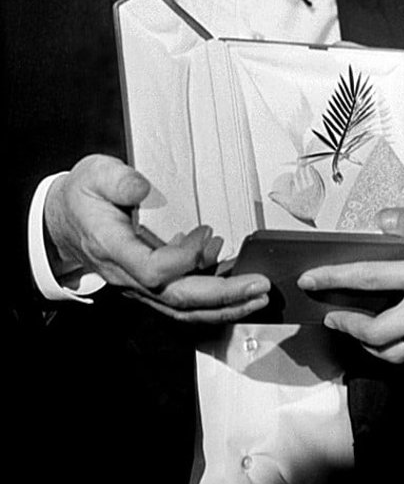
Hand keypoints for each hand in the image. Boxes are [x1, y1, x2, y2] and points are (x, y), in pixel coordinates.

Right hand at [44, 154, 270, 322]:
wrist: (63, 221)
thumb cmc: (83, 196)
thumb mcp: (94, 174)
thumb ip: (118, 180)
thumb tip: (142, 187)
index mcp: (112, 248)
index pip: (152, 270)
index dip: (183, 260)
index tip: (207, 235)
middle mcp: (127, 275)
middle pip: (177, 298)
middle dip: (223, 296)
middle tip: (259, 286)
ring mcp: (139, 286)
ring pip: (183, 308)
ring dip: (224, 306)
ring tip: (258, 295)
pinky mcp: (151, 286)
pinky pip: (183, 302)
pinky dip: (213, 301)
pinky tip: (240, 289)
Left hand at [298, 206, 403, 362]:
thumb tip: (383, 222)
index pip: (368, 280)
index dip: (332, 280)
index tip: (309, 280)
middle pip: (375, 333)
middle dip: (345, 326)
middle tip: (330, 315)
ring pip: (398, 355)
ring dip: (370, 346)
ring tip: (359, 332)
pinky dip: (403, 351)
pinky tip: (402, 338)